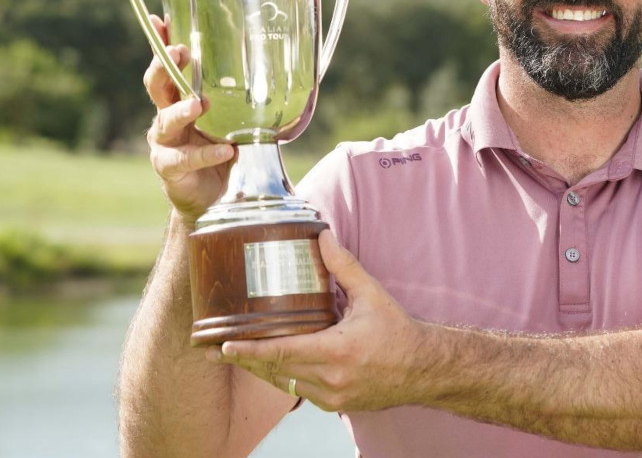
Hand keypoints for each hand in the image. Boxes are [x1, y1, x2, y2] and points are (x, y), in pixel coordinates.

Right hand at [144, 14, 233, 224]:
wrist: (213, 198)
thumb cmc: (224, 150)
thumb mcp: (236, 120)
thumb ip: (246, 99)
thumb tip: (285, 69)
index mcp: (181, 99)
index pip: (168, 66)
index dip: (161, 43)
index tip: (159, 20)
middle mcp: (167, 116)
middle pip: (157, 86)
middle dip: (165, 67)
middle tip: (181, 53)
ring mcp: (165, 143)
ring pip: (164, 121)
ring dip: (182, 111)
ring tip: (199, 104)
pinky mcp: (170, 168)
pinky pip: (185, 158)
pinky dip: (206, 154)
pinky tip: (226, 151)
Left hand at [208, 229, 427, 412]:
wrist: (424, 368)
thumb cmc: (398, 330)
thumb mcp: (372, 295)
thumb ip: (344, 266)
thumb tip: (323, 235)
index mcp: (338, 349)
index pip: (282, 352)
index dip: (249, 352)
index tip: (224, 348)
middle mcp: (331, 377)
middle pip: (276, 370)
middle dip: (246, 361)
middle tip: (217, 352)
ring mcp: (333, 396)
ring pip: (285, 384)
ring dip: (262, 371)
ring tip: (238, 358)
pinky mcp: (336, 405)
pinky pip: (300, 392)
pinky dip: (285, 378)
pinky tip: (275, 366)